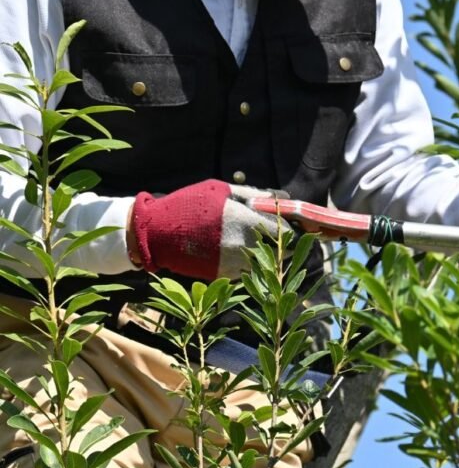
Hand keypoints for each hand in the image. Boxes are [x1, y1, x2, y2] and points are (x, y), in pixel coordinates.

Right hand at [130, 180, 290, 279]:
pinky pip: (246, 271)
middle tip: (276, 236)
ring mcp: (234, 264)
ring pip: (264, 265)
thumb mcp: (221, 191)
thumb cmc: (189, 204)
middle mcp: (244, 245)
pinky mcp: (224, 275)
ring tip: (254, 243)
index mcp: (246, 221)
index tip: (293, 227)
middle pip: (279, 252)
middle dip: (282, 245)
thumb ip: (253, 194)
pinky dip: (248, 264)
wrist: (156, 233)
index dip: (293, 231)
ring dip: (265, 256)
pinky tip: (237, 252)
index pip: (286, 233)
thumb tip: (279, 197)